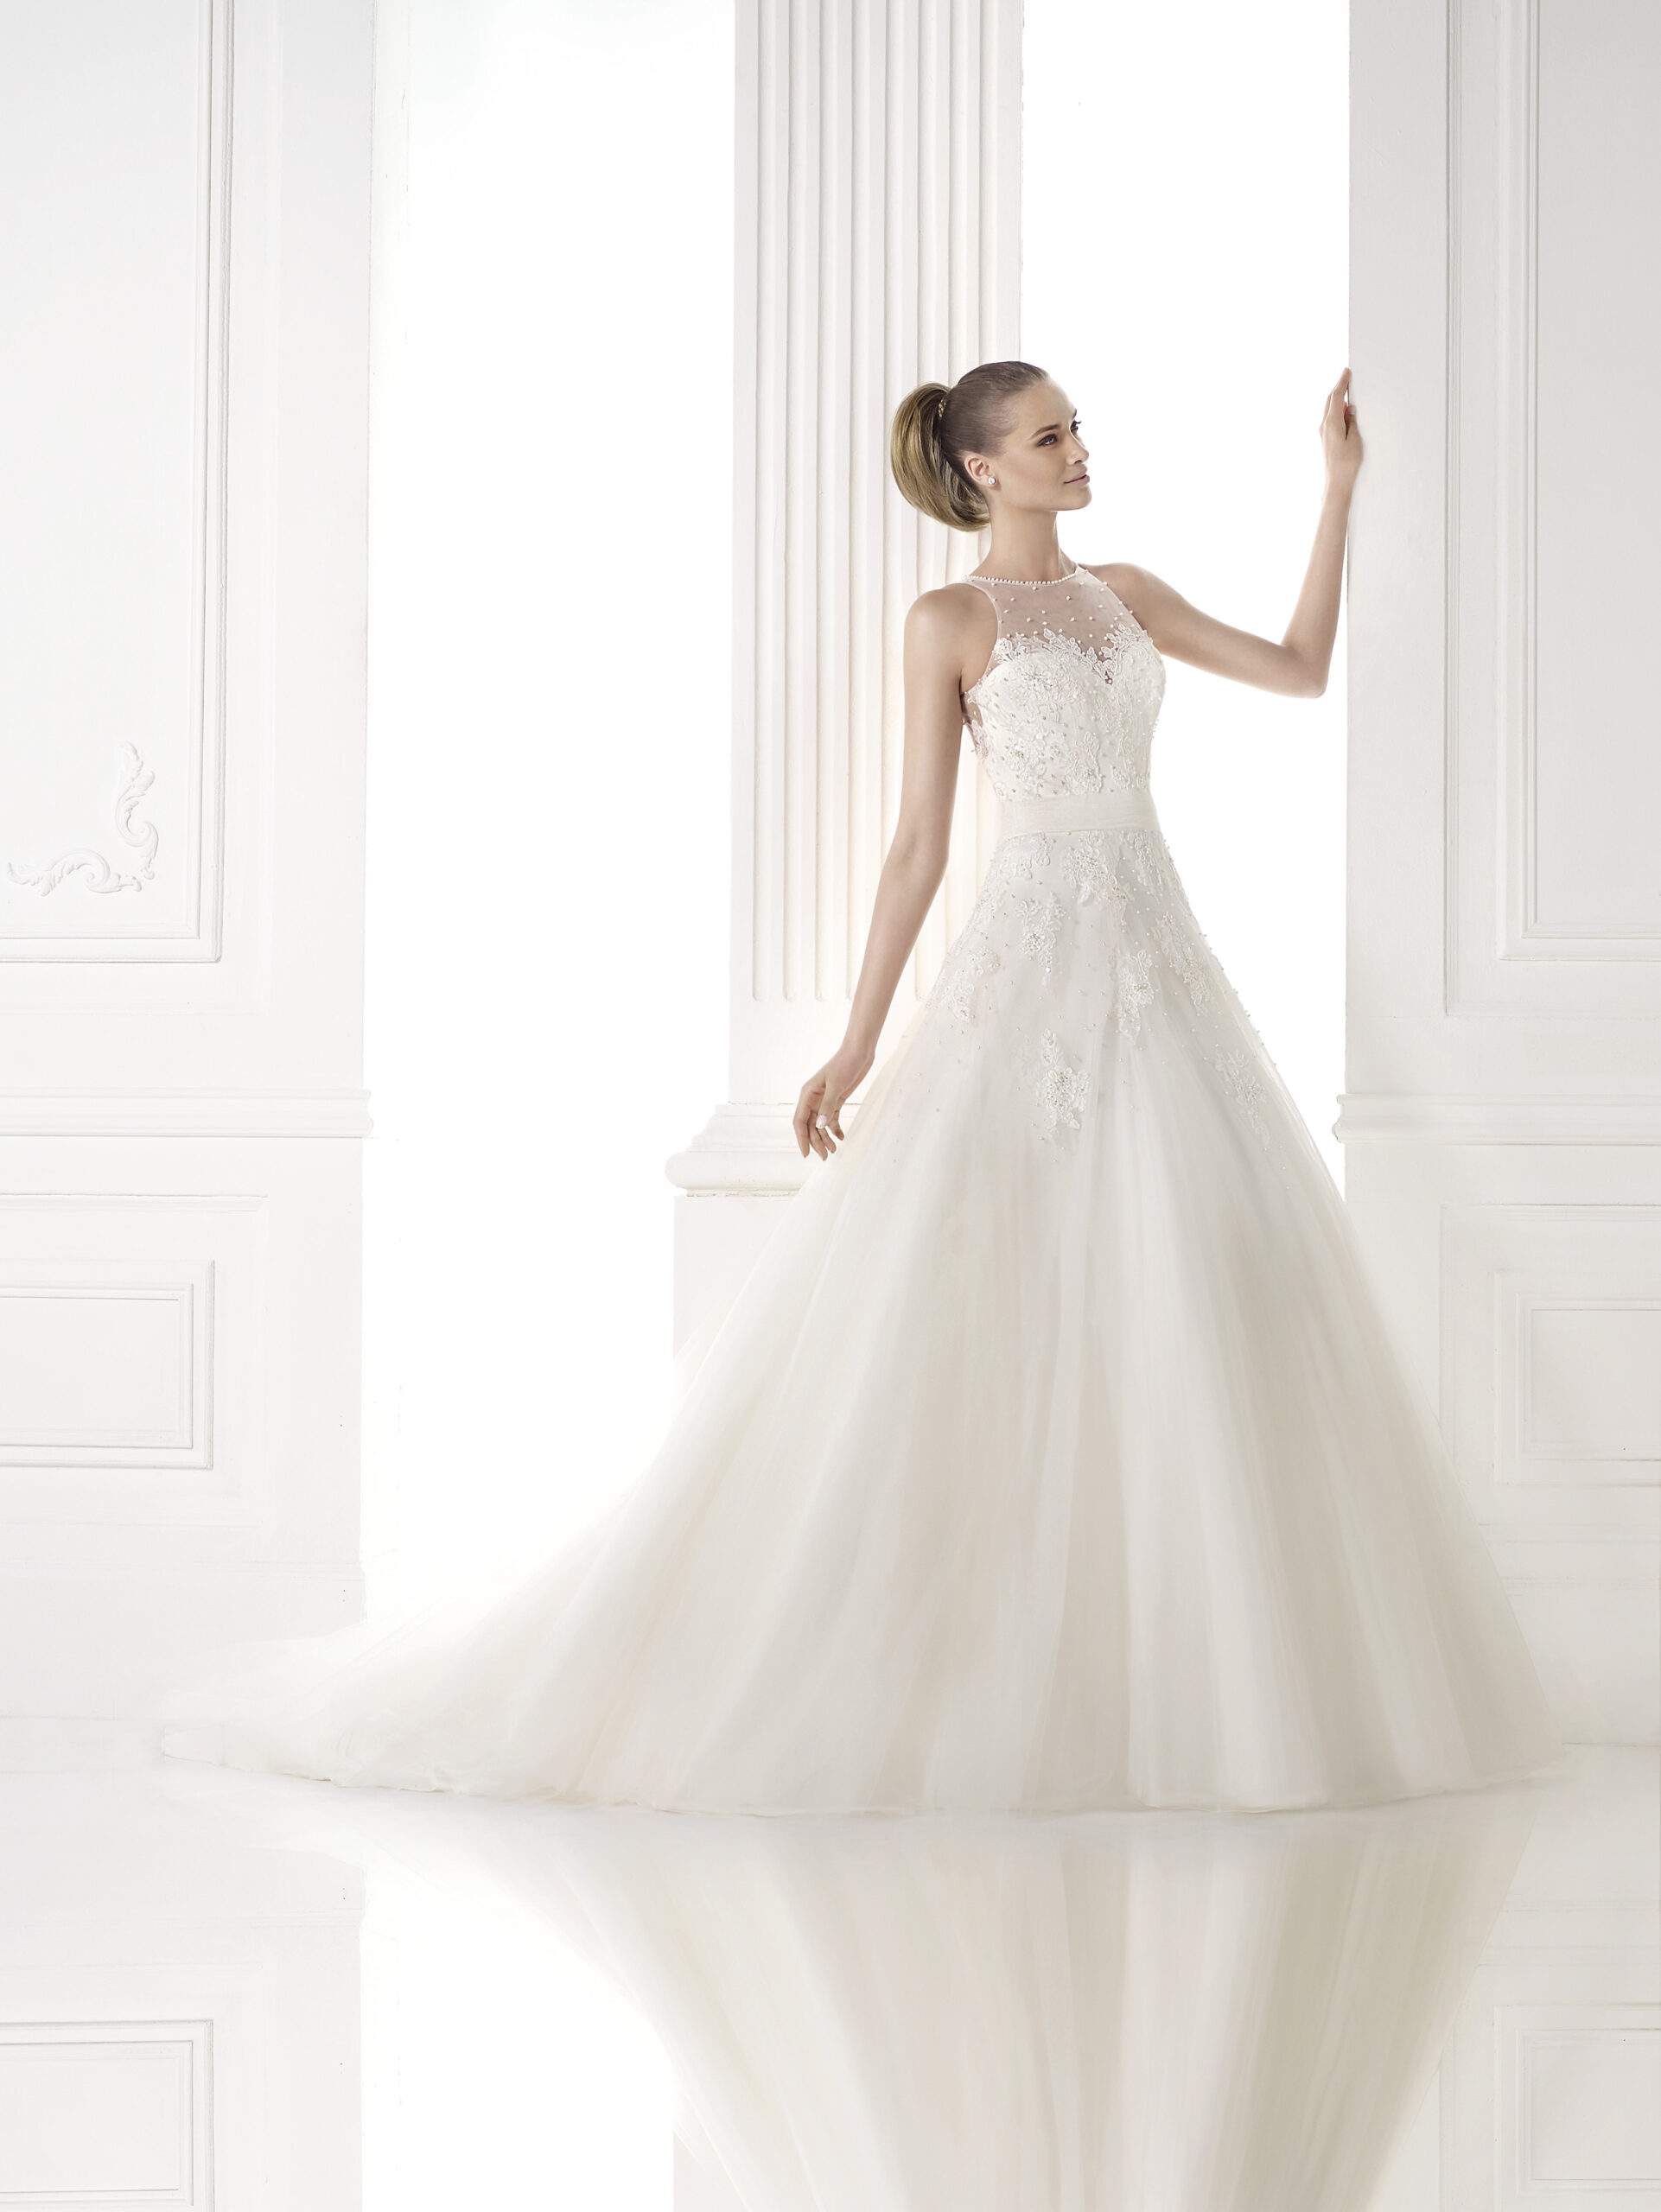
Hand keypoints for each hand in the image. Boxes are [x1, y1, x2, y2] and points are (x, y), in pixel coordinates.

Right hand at [793, 1039, 874, 1159]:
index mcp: (807, 1094)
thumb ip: (827, 1106)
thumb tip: (820, 1127)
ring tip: (834, 1150)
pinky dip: (836, 1129)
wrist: (859, 1052)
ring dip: (826, 1138)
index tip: (806, 1154)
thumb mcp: (836, 1086)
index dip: (801, 1139)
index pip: (800, 1121)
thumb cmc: (845, 1064)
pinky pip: (832, 1118)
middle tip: (826, 1157)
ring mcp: (824, 1100)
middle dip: (816, 1142)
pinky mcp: (836, 1100)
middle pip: (811, 1126)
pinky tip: (842, 1137)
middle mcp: (813, 1099)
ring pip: (821, 1124)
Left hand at [1321, 366, 1361, 488]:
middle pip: (1330, 401)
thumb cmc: (1347, 464)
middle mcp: (1324, 426)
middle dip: (1339, 387)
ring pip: (1330, 409)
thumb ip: (1352, 422)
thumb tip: (1350, 409)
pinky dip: (1337, 410)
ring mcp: (1323, 433)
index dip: (1341, 383)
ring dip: (1338, 399)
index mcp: (1331, 423)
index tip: (1346, 371)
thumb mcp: (1355, 440)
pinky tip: (1345, 410)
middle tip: (1347, 376)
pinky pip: (1331, 419)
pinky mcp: (1325, 438)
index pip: (1336, 397)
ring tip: (1348, 391)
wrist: (1336, 483)